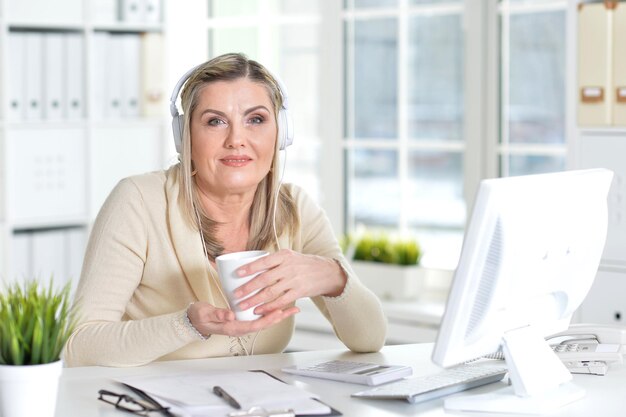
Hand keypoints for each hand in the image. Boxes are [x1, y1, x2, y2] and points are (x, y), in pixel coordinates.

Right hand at [186, 301, 298, 337]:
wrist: (194, 320)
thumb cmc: (200, 317)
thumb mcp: (206, 314)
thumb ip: (217, 314)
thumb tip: (231, 314)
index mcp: (233, 328)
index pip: (254, 325)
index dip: (267, 319)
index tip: (278, 312)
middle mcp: (240, 327)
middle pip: (263, 324)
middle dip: (279, 317)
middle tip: (293, 309)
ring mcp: (241, 324)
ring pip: (263, 320)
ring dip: (277, 314)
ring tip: (291, 307)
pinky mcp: (242, 318)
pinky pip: (258, 316)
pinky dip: (269, 311)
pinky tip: (277, 305)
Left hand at [232, 249, 347, 315]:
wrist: (326, 272)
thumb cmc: (303, 264)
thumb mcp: (290, 256)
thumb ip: (274, 261)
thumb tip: (250, 266)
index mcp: (284, 256)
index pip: (263, 261)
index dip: (249, 268)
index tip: (237, 273)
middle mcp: (289, 267)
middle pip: (264, 279)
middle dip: (248, 288)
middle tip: (236, 294)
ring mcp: (294, 280)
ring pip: (270, 292)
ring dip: (255, 300)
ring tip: (243, 306)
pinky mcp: (299, 292)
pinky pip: (280, 301)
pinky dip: (268, 307)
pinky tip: (259, 310)